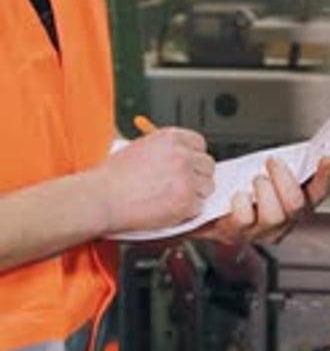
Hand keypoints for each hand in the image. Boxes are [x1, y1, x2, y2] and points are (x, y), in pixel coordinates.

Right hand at [98, 127, 214, 232]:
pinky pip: (199, 207)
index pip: (199, 144)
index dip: (194, 157)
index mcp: (170, 138)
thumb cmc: (112, 177)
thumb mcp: (139, 148)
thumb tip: (178, 157)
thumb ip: (163, 150)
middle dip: (197, 176)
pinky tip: (169, 210)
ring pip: (207, 187)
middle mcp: (181, 155)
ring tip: (173, 199)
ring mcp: (185, 178)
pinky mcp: (185, 201)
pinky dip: (187, 212)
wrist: (101, 198)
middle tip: (182, 186)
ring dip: (195, 195)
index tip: (189, 166)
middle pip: (207, 165)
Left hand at [192, 156, 329, 245]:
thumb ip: (314, 168)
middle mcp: (282, 223)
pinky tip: (238, 195)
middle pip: (297, 206)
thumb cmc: (250, 193)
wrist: (212, 208)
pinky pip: (243, 219)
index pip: (320, 193)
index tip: (327, 157)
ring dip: (264, 190)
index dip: (326, 176)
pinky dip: (241, 203)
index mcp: (297, 207)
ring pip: (274, 216)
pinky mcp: (236, 232)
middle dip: (285, 179)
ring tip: (255, 179)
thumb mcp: (282, 176)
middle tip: (272, 162)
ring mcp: (260, 230)